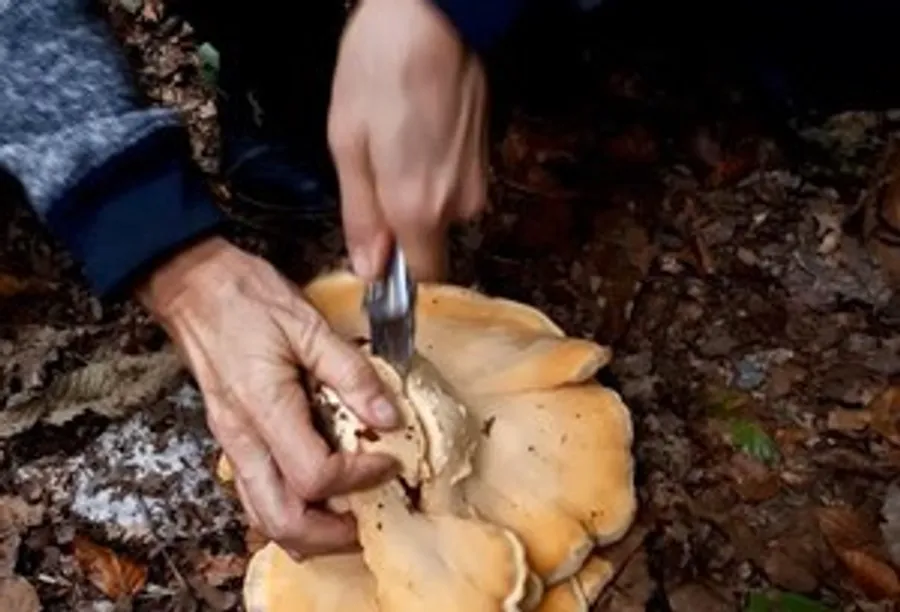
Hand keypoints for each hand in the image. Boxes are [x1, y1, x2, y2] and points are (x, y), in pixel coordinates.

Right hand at [136, 237, 399, 557]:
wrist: (191, 286)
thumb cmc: (242, 298)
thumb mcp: (306, 325)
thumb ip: (350, 373)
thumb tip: (388, 415)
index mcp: (263, 409)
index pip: (314, 475)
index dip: (359, 478)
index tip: (388, 461)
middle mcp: (242, 438)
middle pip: (280, 521)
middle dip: (330, 536)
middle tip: (368, 522)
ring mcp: (232, 443)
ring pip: (262, 517)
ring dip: (307, 532)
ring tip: (346, 520)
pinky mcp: (232, 439)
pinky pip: (255, 495)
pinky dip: (288, 510)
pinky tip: (315, 496)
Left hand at [328, 0, 488, 280]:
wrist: (435, 16)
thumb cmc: (381, 71)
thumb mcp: (348, 144)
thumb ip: (360, 217)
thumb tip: (369, 270)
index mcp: (418, 209)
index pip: (421, 278)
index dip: (397, 274)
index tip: (376, 257)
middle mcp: (457, 205)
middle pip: (428, 242)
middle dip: (399, 222)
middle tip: (374, 171)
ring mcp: (477, 180)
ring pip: (440, 211)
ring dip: (415, 192)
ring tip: (395, 141)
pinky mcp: (485, 158)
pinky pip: (453, 184)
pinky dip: (432, 170)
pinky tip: (416, 131)